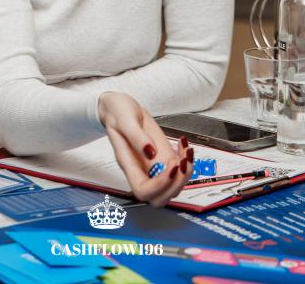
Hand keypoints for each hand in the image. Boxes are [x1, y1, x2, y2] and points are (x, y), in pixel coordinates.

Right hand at [98, 92, 192, 206]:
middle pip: (159, 197)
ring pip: (172, 187)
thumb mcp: (124, 119)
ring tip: (186, 151)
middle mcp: (141, 170)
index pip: (143, 190)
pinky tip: (184, 145)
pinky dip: (186, 162)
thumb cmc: (117, 113)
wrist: (120, 107)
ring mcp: (153, 166)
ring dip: (185, 173)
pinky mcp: (162, 158)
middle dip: (176, 183)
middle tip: (182, 162)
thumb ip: (136, 135)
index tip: (171, 165)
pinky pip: (177, 172)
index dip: (160, 184)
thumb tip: (150, 151)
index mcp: (128, 164)